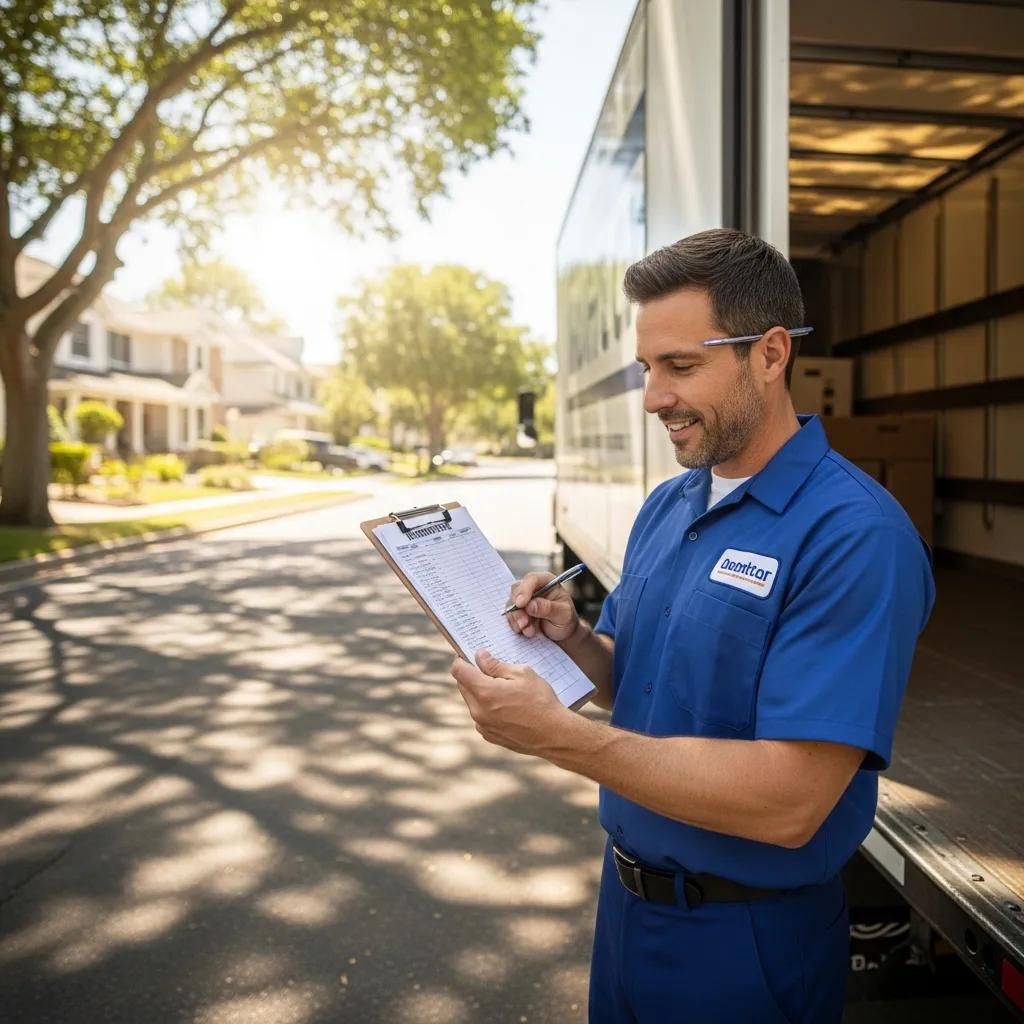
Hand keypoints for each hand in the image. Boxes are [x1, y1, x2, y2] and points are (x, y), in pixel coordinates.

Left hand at [451, 649, 568, 754]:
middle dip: (472, 675)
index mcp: (484, 692)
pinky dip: (487, 708)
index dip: (461, 659)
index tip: (469, 655)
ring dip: (480, 692)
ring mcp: (482, 725)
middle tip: (490, 670)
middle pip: (463, 686)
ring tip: (503, 690)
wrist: (553, 734)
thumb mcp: (522, 674)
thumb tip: (479, 656)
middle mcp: (478, 711)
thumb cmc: (541, 701)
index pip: (459, 671)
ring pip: (472, 701)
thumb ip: (495, 665)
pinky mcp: (489, 735)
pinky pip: (480, 715)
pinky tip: (507, 706)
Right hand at [505, 571, 579, 643]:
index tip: (521, 604)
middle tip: (524, 623)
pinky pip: (510, 615)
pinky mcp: (517, 611)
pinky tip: (527, 632)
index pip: (532, 579)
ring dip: (517, 619)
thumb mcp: (563, 614)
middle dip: (518, 608)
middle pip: (517, 590)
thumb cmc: (566, 619)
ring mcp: (523, 599)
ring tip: (529, 631)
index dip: (525, 590)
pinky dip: (515, 625)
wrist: (561, 633)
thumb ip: (548, 608)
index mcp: (547, 582)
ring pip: (511, 604)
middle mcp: (533, 587)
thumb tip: (531, 605)